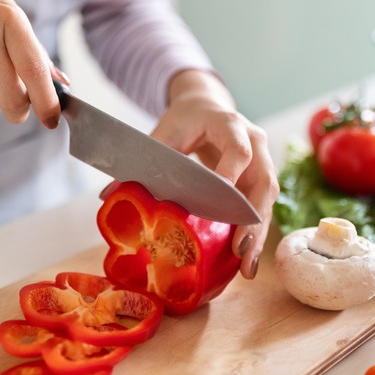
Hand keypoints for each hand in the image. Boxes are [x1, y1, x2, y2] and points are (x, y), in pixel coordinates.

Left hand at [151, 70, 278, 279]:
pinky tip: (246, 262)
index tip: (220, 197)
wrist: (205, 107)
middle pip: (263, 181)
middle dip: (251, 218)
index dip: (231, 173)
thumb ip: (143, 161)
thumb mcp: (163, 134)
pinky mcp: (260, 181)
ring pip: (266, 201)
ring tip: (246, 267)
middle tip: (240, 248)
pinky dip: (255, 235)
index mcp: (230, 125)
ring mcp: (262, 162)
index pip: (239, 150)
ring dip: (258, 235)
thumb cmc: (185, 120)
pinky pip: (261, 210)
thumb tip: (107, 194)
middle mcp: (255, 142)